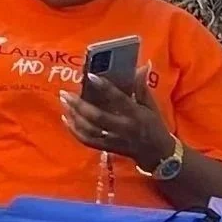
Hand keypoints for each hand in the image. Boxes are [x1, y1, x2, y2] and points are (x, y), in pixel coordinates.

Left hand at [61, 70, 176, 169]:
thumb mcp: (151, 106)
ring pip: (89, 130)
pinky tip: (66, 119)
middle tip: (66, 93)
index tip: (90, 76)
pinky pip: (87, 141)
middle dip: (79, 105)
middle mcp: (123, 128)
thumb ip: (142, 87)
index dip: (104, 87)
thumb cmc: (154, 126)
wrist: (157, 154)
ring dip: (74, 116)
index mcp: (135, 114)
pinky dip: (74, 130)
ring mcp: (114, 140)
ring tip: (64, 102)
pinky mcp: (107, 148)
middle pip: (97, 117)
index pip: (118, 99)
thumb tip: (141, 67)